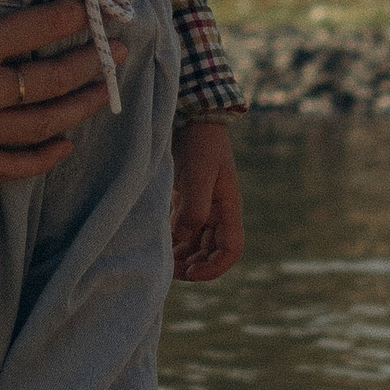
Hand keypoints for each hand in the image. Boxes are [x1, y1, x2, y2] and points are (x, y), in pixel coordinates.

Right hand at [0, 0, 108, 178]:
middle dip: (93, 60)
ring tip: (105, 90)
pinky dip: (43, 158)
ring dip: (83, 106)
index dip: (74, 14)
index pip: (41, 27)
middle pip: (55, 78)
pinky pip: (10, 168)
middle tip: (119, 47)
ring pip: (44, 124)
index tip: (93, 3)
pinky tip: (63, 144)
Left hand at [170, 119, 242, 279]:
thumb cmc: (201, 144)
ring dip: (182, 256)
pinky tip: (158, 245)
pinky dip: (173, 241)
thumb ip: (194, 210)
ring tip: (162, 263)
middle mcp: (218, 212)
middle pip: (211, 251)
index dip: (215, 267)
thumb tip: (184, 239)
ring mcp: (202, 206)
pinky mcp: (186, 199)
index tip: (191, 272)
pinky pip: (182, 229)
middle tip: (170, 272)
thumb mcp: (199, 176)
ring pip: (195, 243)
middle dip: (194, 266)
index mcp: (228, 209)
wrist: (192, 117)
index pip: (231, 250)